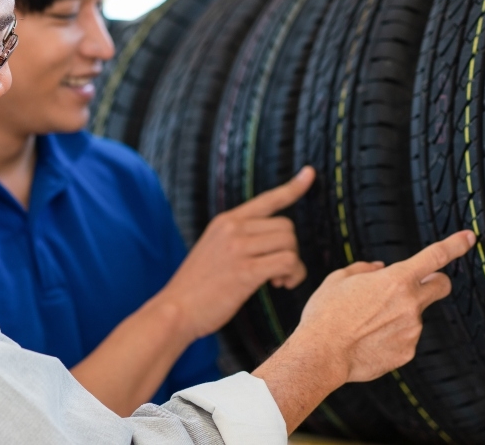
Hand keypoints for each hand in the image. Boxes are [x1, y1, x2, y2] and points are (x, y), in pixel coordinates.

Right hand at [155, 166, 313, 340]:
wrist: (174, 310)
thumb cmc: (196, 287)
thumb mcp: (212, 249)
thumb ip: (236, 238)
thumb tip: (270, 243)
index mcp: (226, 221)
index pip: (266, 199)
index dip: (292, 188)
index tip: (309, 173)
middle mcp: (233, 228)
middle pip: (286, 226)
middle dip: (290, 250)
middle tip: (279, 272)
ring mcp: (238, 248)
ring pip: (290, 244)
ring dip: (293, 265)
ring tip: (278, 281)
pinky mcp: (246, 271)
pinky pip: (287, 262)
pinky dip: (292, 275)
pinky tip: (279, 285)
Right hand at [252, 229, 474, 432]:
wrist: (321, 355)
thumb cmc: (326, 314)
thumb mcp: (338, 279)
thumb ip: (363, 269)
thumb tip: (378, 268)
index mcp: (396, 279)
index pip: (435, 256)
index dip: (456, 244)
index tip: (469, 237)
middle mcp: (411, 304)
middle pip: (441, 286)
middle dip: (434, 282)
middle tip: (413, 286)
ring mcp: (412, 330)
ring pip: (415, 315)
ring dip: (399, 314)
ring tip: (367, 323)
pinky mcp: (407, 352)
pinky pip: (405, 338)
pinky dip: (391, 337)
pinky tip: (369, 340)